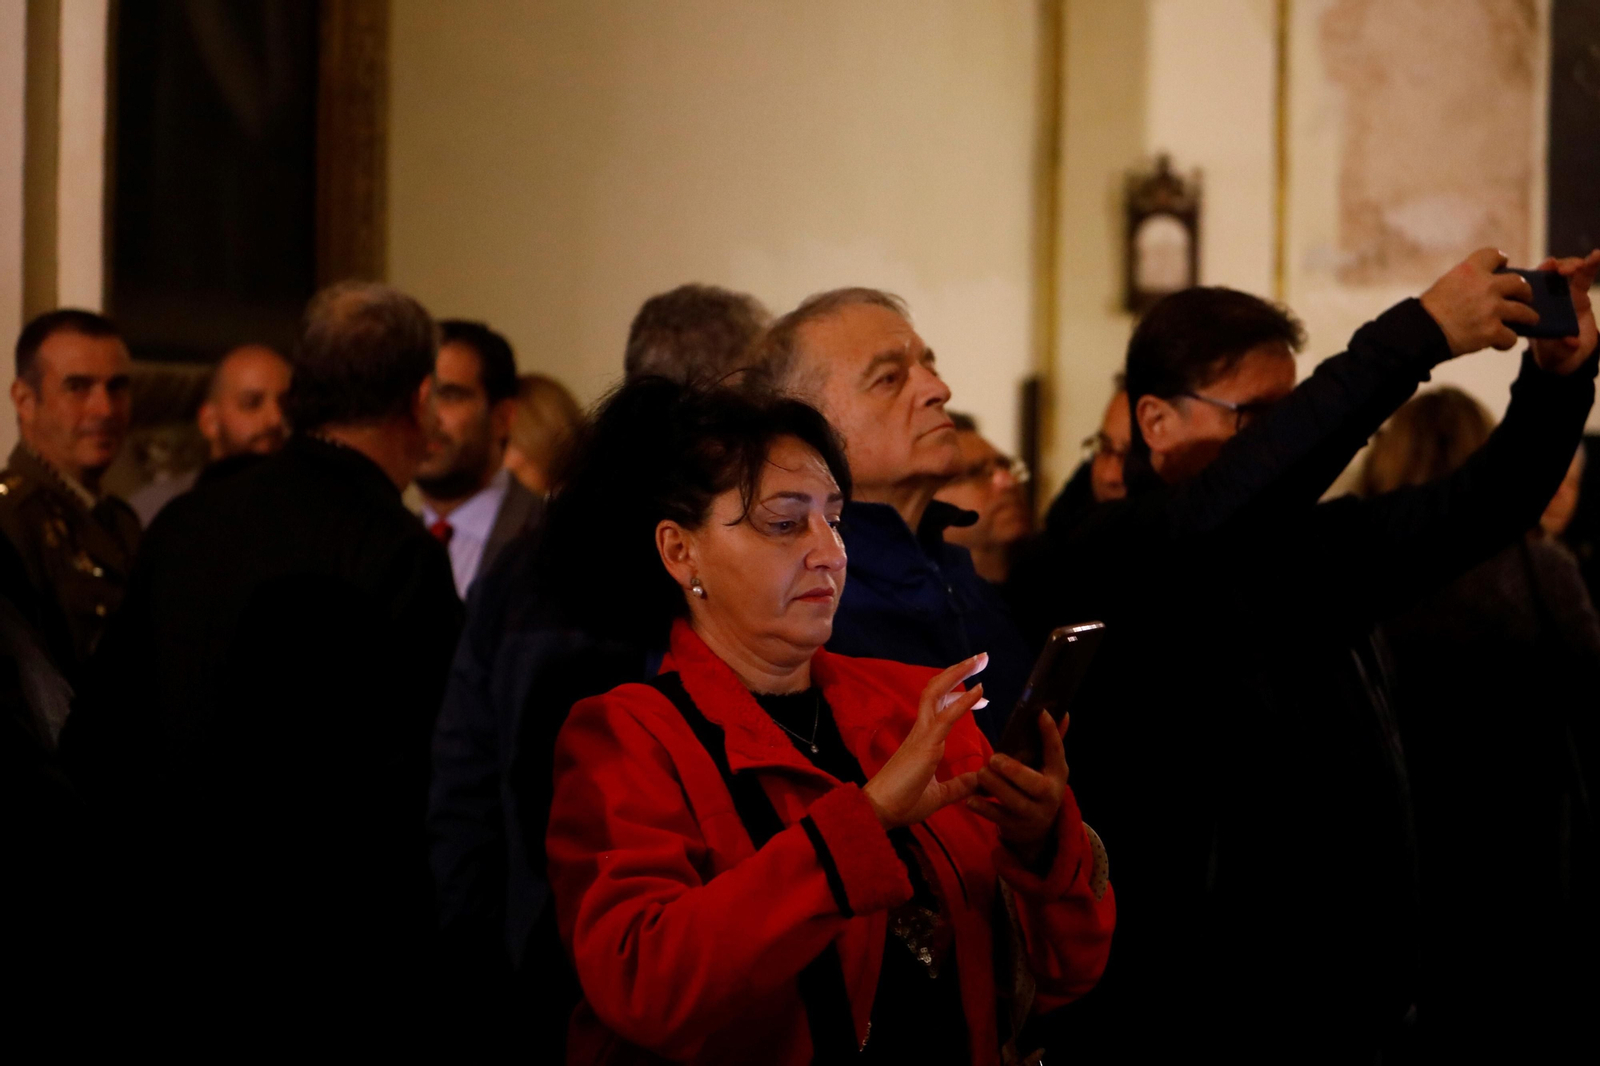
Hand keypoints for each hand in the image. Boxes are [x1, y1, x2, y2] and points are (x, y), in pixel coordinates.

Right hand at [862, 654, 986, 829]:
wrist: (880, 812)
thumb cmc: (904, 803)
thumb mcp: (939, 795)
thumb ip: (958, 786)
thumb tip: (979, 780)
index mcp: (922, 740)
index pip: (940, 708)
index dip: (959, 696)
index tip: (980, 693)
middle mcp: (921, 731)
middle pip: (937, 690)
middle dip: (958, 672)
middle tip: (981, 659)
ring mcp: (922, 734)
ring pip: (937, 692)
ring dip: (959, 674)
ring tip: (979, 660)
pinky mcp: (926, 743)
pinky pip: (947, 716)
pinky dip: (963, 700)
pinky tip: (978, 689)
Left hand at [966, 710, 1070, 865]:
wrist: (1038, 831)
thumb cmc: (1038, 787)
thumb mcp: (1049, 768)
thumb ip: (1052, 741)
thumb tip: (1063, 713)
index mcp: (1058, 774)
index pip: (1057, 752)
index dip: (1050, 733)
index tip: (1040, 713)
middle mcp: (1049, 795)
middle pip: (1034, 784)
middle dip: (1013, 770)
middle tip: (993, 758)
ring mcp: (1032, 813)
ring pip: (1014, 801)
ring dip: (995, 786)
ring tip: (982, 773)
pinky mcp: (1014, 826)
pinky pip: (996, 817)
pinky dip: (982, 808)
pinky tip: (970, 799)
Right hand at [1420, 248, 1537, 355]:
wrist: (1419, 331)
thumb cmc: (1427, 311)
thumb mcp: (1445, 285)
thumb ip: (1466, 283)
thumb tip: (1481, 290)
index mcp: (1470, 270)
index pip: (1495, 255)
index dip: (1501, 260)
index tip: (1503, 265)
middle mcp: (1486, 286)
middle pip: (1519, 283)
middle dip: (1524, 291)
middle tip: (1524, 297)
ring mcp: (1492, 309)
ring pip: (1524, 312)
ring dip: (1528, 316)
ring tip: (1529, 320)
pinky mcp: (1492, 331)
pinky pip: (1511, 337)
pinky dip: (1506, 341)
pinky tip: (1500, 343)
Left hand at [1529, 250, 1599, 374]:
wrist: (1568, 356)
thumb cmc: (1555, 353)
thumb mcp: (1556, 352)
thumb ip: (1562, 347)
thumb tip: (1571, 342)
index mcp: (1534, 309)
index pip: (1531, 287)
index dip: (1538, 274)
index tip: (1547, 267)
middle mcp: (1545, 298)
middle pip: (1548, 275)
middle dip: (1556, 267)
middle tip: (1563, 268)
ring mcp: (1563, 294)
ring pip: (1567, 272)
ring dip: (1574, 263)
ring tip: (1586, 262)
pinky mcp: (1579, 293)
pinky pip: (1585, 275)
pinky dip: (1591, 264)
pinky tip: (1597, 255)